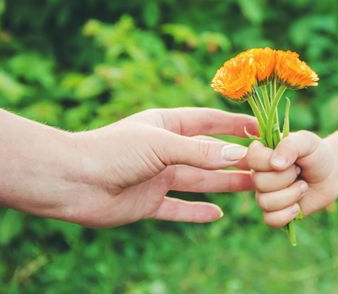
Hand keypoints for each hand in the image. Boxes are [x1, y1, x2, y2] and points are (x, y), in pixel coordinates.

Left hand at [62, 108, 257, 226]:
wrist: (71, 181)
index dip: (234, 124)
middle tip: (266, 165)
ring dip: (225, 184)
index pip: (208, 122)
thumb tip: (240, 156)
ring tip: (253, 187)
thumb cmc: (113, 151)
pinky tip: (217, 215)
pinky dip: (196, 212)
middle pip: (208, 155)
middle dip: (236, 159)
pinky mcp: (148, 203)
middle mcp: (165, 151)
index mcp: (166, 126)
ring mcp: (157, 178)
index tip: (260, 127)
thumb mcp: (161, 145)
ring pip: (199, 181)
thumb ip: (200, 152)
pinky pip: (178, 208)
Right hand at [246, 131, 337, 227]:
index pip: (252, 158)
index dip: (270, 160)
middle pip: (259, 182)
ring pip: (264, 202)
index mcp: (262, 154)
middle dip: (286, 178)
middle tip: (299, 171)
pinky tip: (297, 207)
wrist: (330, 174)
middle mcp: (259, 174)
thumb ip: (290, 146)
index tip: (289, 158)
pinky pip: (270, 220)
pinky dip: (287, 215)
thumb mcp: (307, 142)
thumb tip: (275, 165)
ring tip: (303, 186)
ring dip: (291, 195)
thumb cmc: (316, 154)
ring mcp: (265, 194)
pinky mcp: (274, 213)